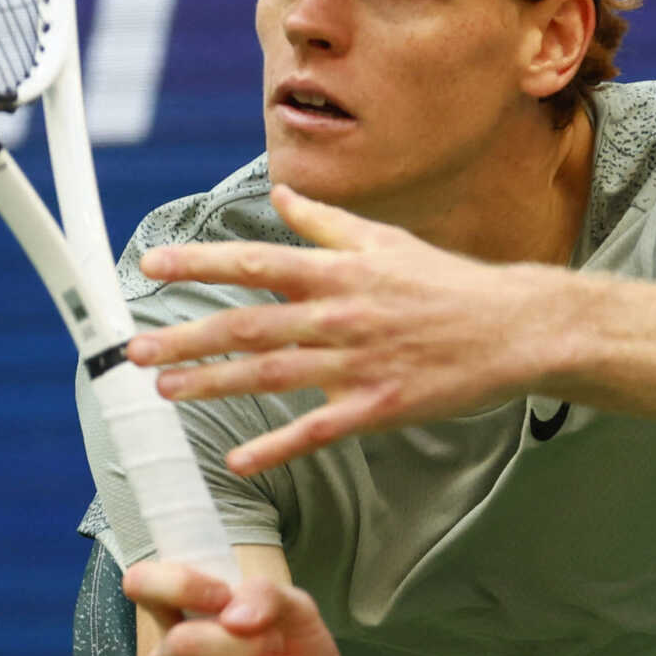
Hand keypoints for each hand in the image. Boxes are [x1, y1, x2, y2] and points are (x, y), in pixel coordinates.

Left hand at [124, 183, 561, 476]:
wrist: (516, 327)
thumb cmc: (447, 282)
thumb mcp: (384, 239)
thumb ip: (323, 223)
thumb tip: (278, 196)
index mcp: (337, 271)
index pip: (255, 262)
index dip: (200, 263)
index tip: (153, 265)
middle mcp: (340, 313)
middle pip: (250, 325)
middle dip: (190, 336)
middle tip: (138, 349)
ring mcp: (358, 361)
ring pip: (272, 374)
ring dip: (215, 382)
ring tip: (167, 389)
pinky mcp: (379, 404)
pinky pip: (318, 430)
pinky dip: (277, 446)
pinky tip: (240, 460)